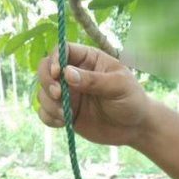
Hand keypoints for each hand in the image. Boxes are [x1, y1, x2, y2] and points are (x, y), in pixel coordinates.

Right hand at [36, 43, 150, 146]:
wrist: (135, 128)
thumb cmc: (131, 100)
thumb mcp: (119, 86)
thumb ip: (94, 80)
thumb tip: (66, 73)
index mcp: (88, 59)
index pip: (62, 50)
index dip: (54, 59)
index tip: (57, 74)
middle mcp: (74, 74)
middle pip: (45, 68)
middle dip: (46, 81)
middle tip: (58, 95)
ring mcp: (68, 94)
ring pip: (42, 92)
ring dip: (48, 103)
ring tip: (65, 114)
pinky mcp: (65, 112)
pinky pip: (45, 112)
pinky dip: (48, 117)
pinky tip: (63, 122)